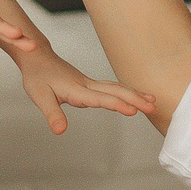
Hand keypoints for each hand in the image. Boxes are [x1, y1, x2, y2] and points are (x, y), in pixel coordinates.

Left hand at [15, 43, 153, 134]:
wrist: (37, 58)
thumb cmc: (37, 77)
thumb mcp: (40, 97)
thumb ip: (52, 114)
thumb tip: (60, 131)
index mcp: (76, 89)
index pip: (100, 99)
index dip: (117, 105)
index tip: (133, 111)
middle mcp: (86, 85)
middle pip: (115, 91)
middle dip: (135, 99)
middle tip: (153, 107)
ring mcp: (89, 83)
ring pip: (116, 88)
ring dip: (135, 94)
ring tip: (153, 102)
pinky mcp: (89, 84)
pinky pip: (111, 87)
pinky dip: (126, 92)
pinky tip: (135, 97)